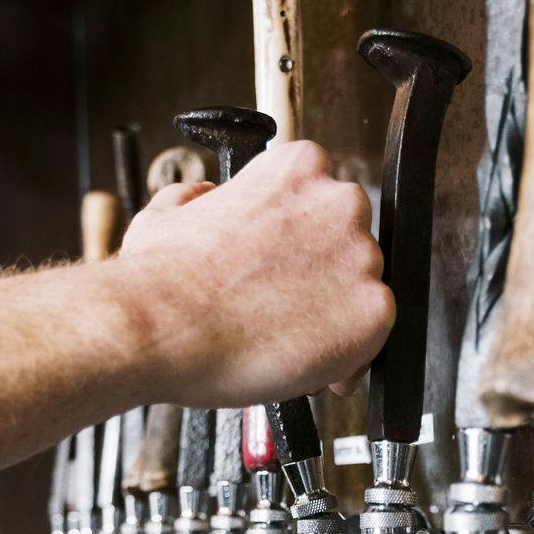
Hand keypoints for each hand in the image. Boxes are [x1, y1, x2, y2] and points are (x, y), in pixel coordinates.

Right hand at [119, 141, 392, 405]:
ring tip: (283, 342)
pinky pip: (373, 338)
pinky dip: (346, 357)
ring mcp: (362, 258)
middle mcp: (340, 204)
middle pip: (350, 248)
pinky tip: (304, 366)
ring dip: (332, 319)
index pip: (322, 203)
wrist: (160, 328)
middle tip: (281, 310)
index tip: (284, 269)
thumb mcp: (168, 213)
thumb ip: (202, 197)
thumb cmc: (159, 279)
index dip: (304, 244)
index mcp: (299, 167)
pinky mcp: (373, 312)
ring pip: (362, 293)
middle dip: (322, 281)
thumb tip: (207, 198)